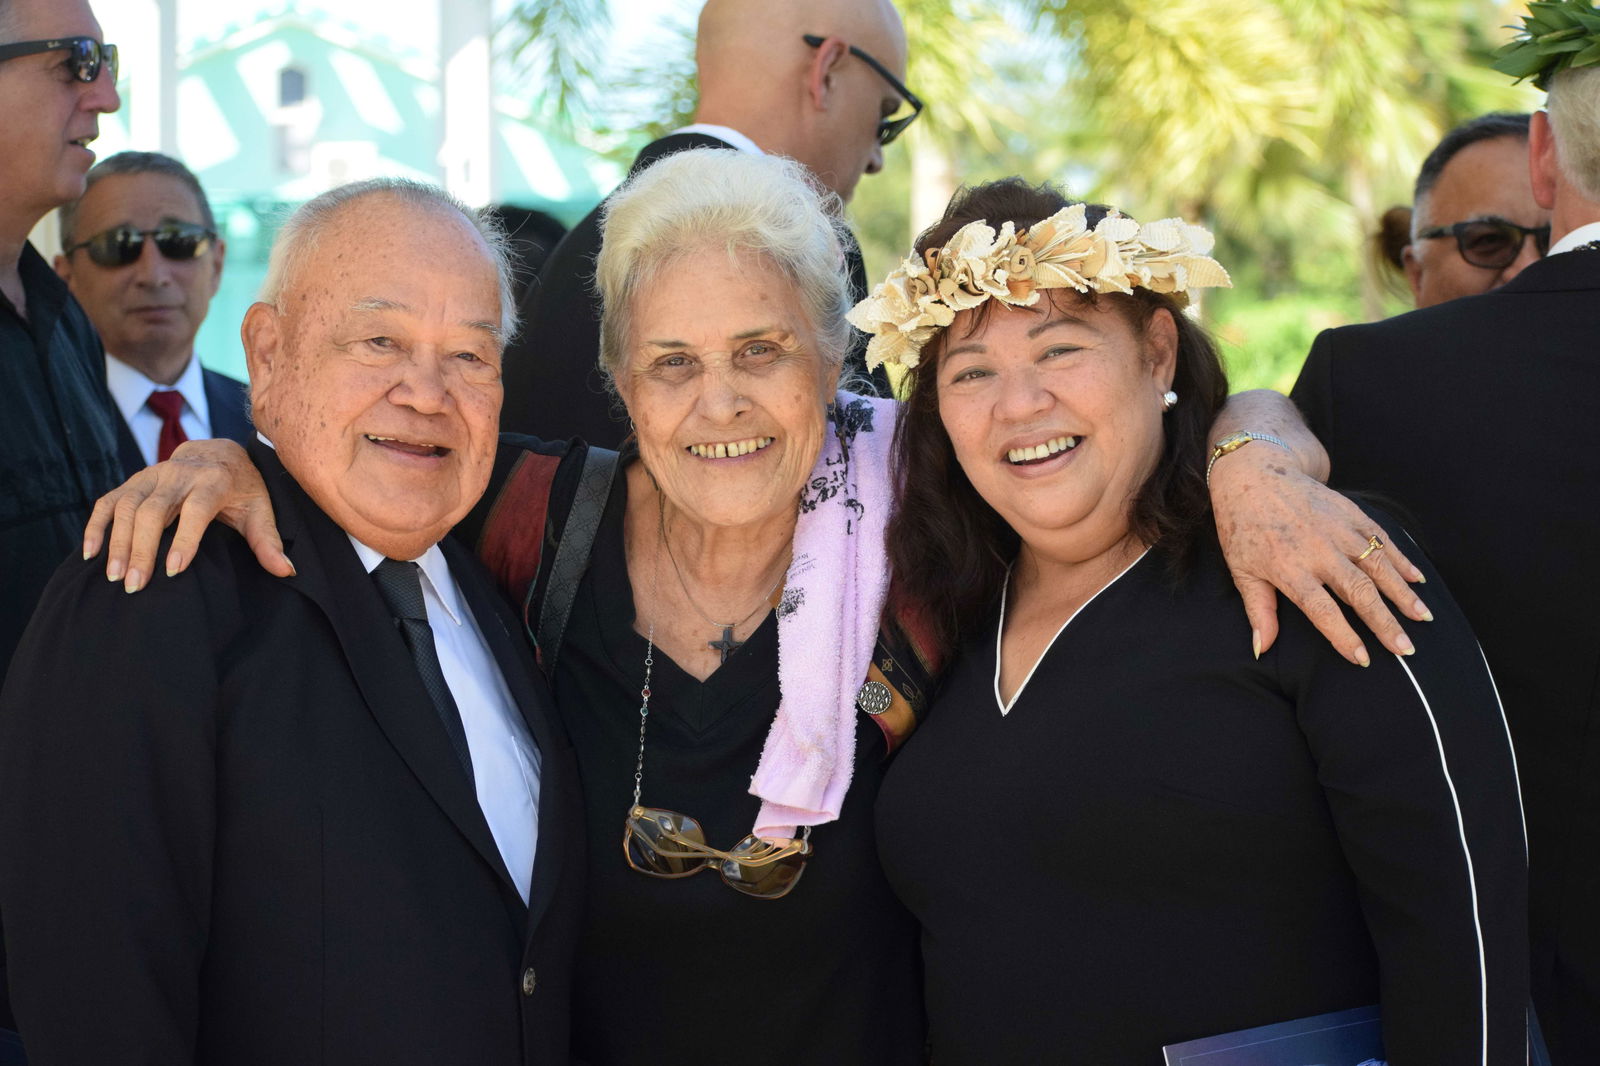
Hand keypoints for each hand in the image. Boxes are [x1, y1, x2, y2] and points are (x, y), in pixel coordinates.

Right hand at [81, 439, 290, 591]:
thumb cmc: (243, 488)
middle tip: (135, 585)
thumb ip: (268, 540)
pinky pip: (108, 501)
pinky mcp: (134, 481)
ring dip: (117, 542)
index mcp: (214, 480)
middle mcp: (178, 474)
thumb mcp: (261, 510)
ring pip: (127, 506)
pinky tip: (90, 554)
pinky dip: (96, 526)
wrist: (219, 452)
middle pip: (153, 510)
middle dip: (142, 548)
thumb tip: (286, 571)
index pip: (196, 509)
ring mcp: (152, 475)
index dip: (185, 538)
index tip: (174, 570)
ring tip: (114, 577)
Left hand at [1210, 443, 1429, 665]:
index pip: (1323, 610)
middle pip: (1359, 592)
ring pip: (1378, 566)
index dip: (1344, 637)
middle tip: (1406, 650)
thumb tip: (1261, 649)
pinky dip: (1401, 560)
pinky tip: (1417, 579)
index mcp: (1290, 568)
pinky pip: (1381, 539)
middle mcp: (1319, 550)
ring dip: (1402, 594)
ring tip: (1422, 617)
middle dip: (1385, 623)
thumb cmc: (1243, 528)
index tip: (1364, 659)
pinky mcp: (1350, 512)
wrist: (1253, 475)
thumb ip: (1258, 611)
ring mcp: (1338, 529)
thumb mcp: (1242, 570)